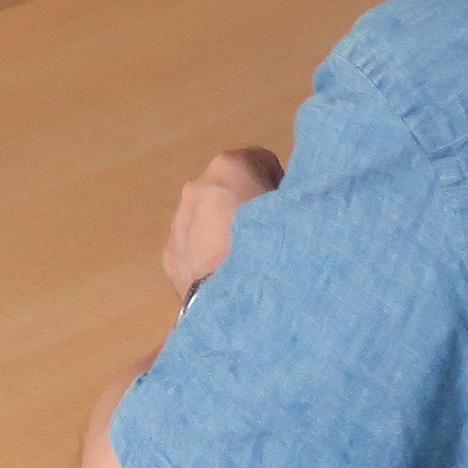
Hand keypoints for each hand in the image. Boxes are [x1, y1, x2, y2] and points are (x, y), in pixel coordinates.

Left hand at [162, 148, 281, 301]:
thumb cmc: (276, 248)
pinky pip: (193, 247)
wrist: (241, 305)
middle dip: (246, 207)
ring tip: (245, 262)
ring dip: (223, 231)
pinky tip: (225, 277)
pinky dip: (206, 256)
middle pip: (229, 189)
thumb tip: (290, 201)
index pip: (260, 162)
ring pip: (206, 218)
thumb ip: (291, 196)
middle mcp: (197, 186)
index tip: (284, 210)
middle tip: (266, 237)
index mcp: (229, 166)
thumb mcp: (298, 211)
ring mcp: (178, 221)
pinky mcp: (170, 255)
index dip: (277, 185)